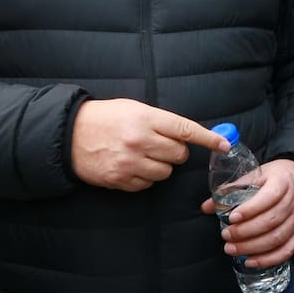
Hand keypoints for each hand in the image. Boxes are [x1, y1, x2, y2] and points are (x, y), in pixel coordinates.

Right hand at [70, 99, 229, 190]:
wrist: (69, 134)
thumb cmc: (106, 117)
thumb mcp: (134, 108)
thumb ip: (161, 121)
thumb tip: (188, 136)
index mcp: (146, 118)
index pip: (185, 129)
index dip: (208, 138)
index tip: (224, 144)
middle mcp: (140, 141)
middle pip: (179, 155)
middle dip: (175, 152)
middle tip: (160, 145)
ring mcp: (129, 163)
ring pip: (165, 173)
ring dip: (160, 166)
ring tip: (142, 154)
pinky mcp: (120, 180)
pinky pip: (147, 184)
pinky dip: (144, 177)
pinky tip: (130, 165)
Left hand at [200, 159, 293, 268]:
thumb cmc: (277, 177)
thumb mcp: (257, 175)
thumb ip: (233, 189)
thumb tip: (207, 206)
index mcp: (282, 183)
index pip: (269, 198)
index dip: (250, 210)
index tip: (232, 217)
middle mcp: (293, 202)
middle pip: (271, 221)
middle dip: (245, 232)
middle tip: (226, 235)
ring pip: (277, 238)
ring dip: (253, 247)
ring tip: (231, 249)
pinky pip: (287, 250)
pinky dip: (269, 259)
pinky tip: (251, 261)